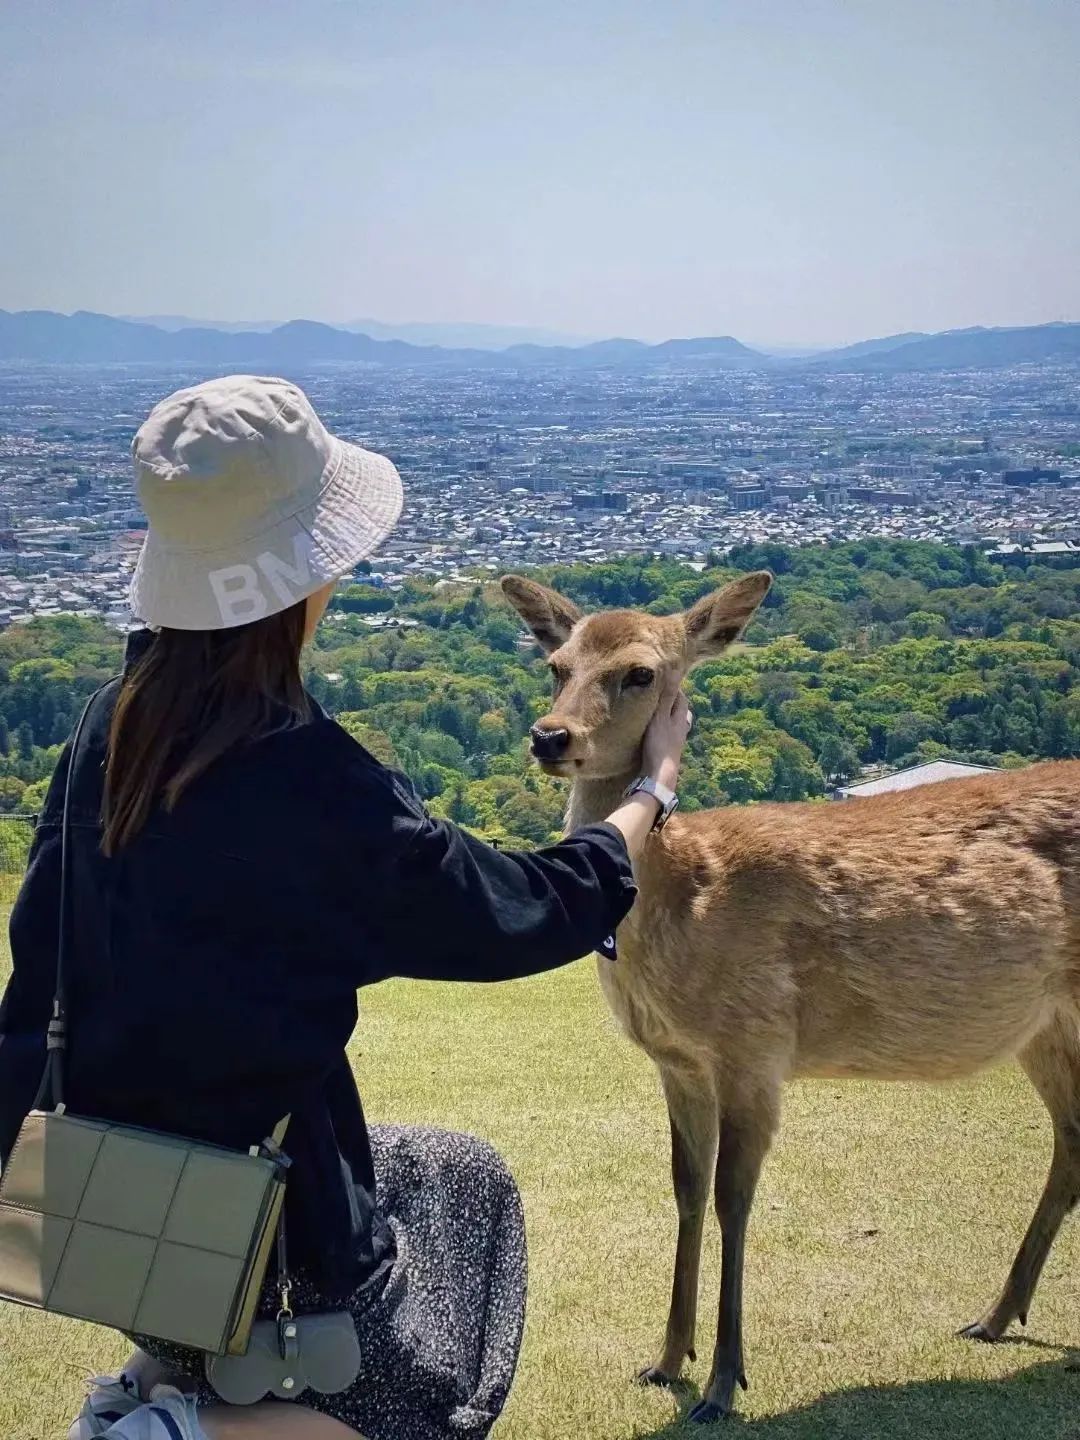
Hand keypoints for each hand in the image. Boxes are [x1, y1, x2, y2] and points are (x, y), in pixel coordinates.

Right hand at [642, 673, 691, 791]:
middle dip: (672, 701)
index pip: (681, 697)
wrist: (659, 777)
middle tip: (658, 693)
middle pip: (680, 711)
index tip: (664, 679)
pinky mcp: (667, 752)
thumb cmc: (660, 745)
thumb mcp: (661, 716)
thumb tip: (675, 670)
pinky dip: (661, 728)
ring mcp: (675, 742)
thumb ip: (667, 695)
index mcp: (681, 719)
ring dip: (666, 715)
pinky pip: (666, 734)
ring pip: (674, 723)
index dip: (674, 687)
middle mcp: (681, 729)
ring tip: (654, 711)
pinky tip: (652, 731)